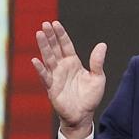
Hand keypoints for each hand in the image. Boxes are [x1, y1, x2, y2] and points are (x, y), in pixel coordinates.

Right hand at [32, 21, 106, 138]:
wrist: (83, 115)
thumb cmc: (90, 98)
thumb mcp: (98, 78)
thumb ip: (97, 62)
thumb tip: (102, 45)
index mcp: (73, 62)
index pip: (65, 45)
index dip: (60, 34)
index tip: (55, 23)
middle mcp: (62, 67)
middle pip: (55, 48)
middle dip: (50, 36)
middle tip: (44, 23)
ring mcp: (56, 76)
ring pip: (48, 58)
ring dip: (43, 47)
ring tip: (39, 34)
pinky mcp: (51, 88)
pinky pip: (45, 77)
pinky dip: (40, 69)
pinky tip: (35, 60)